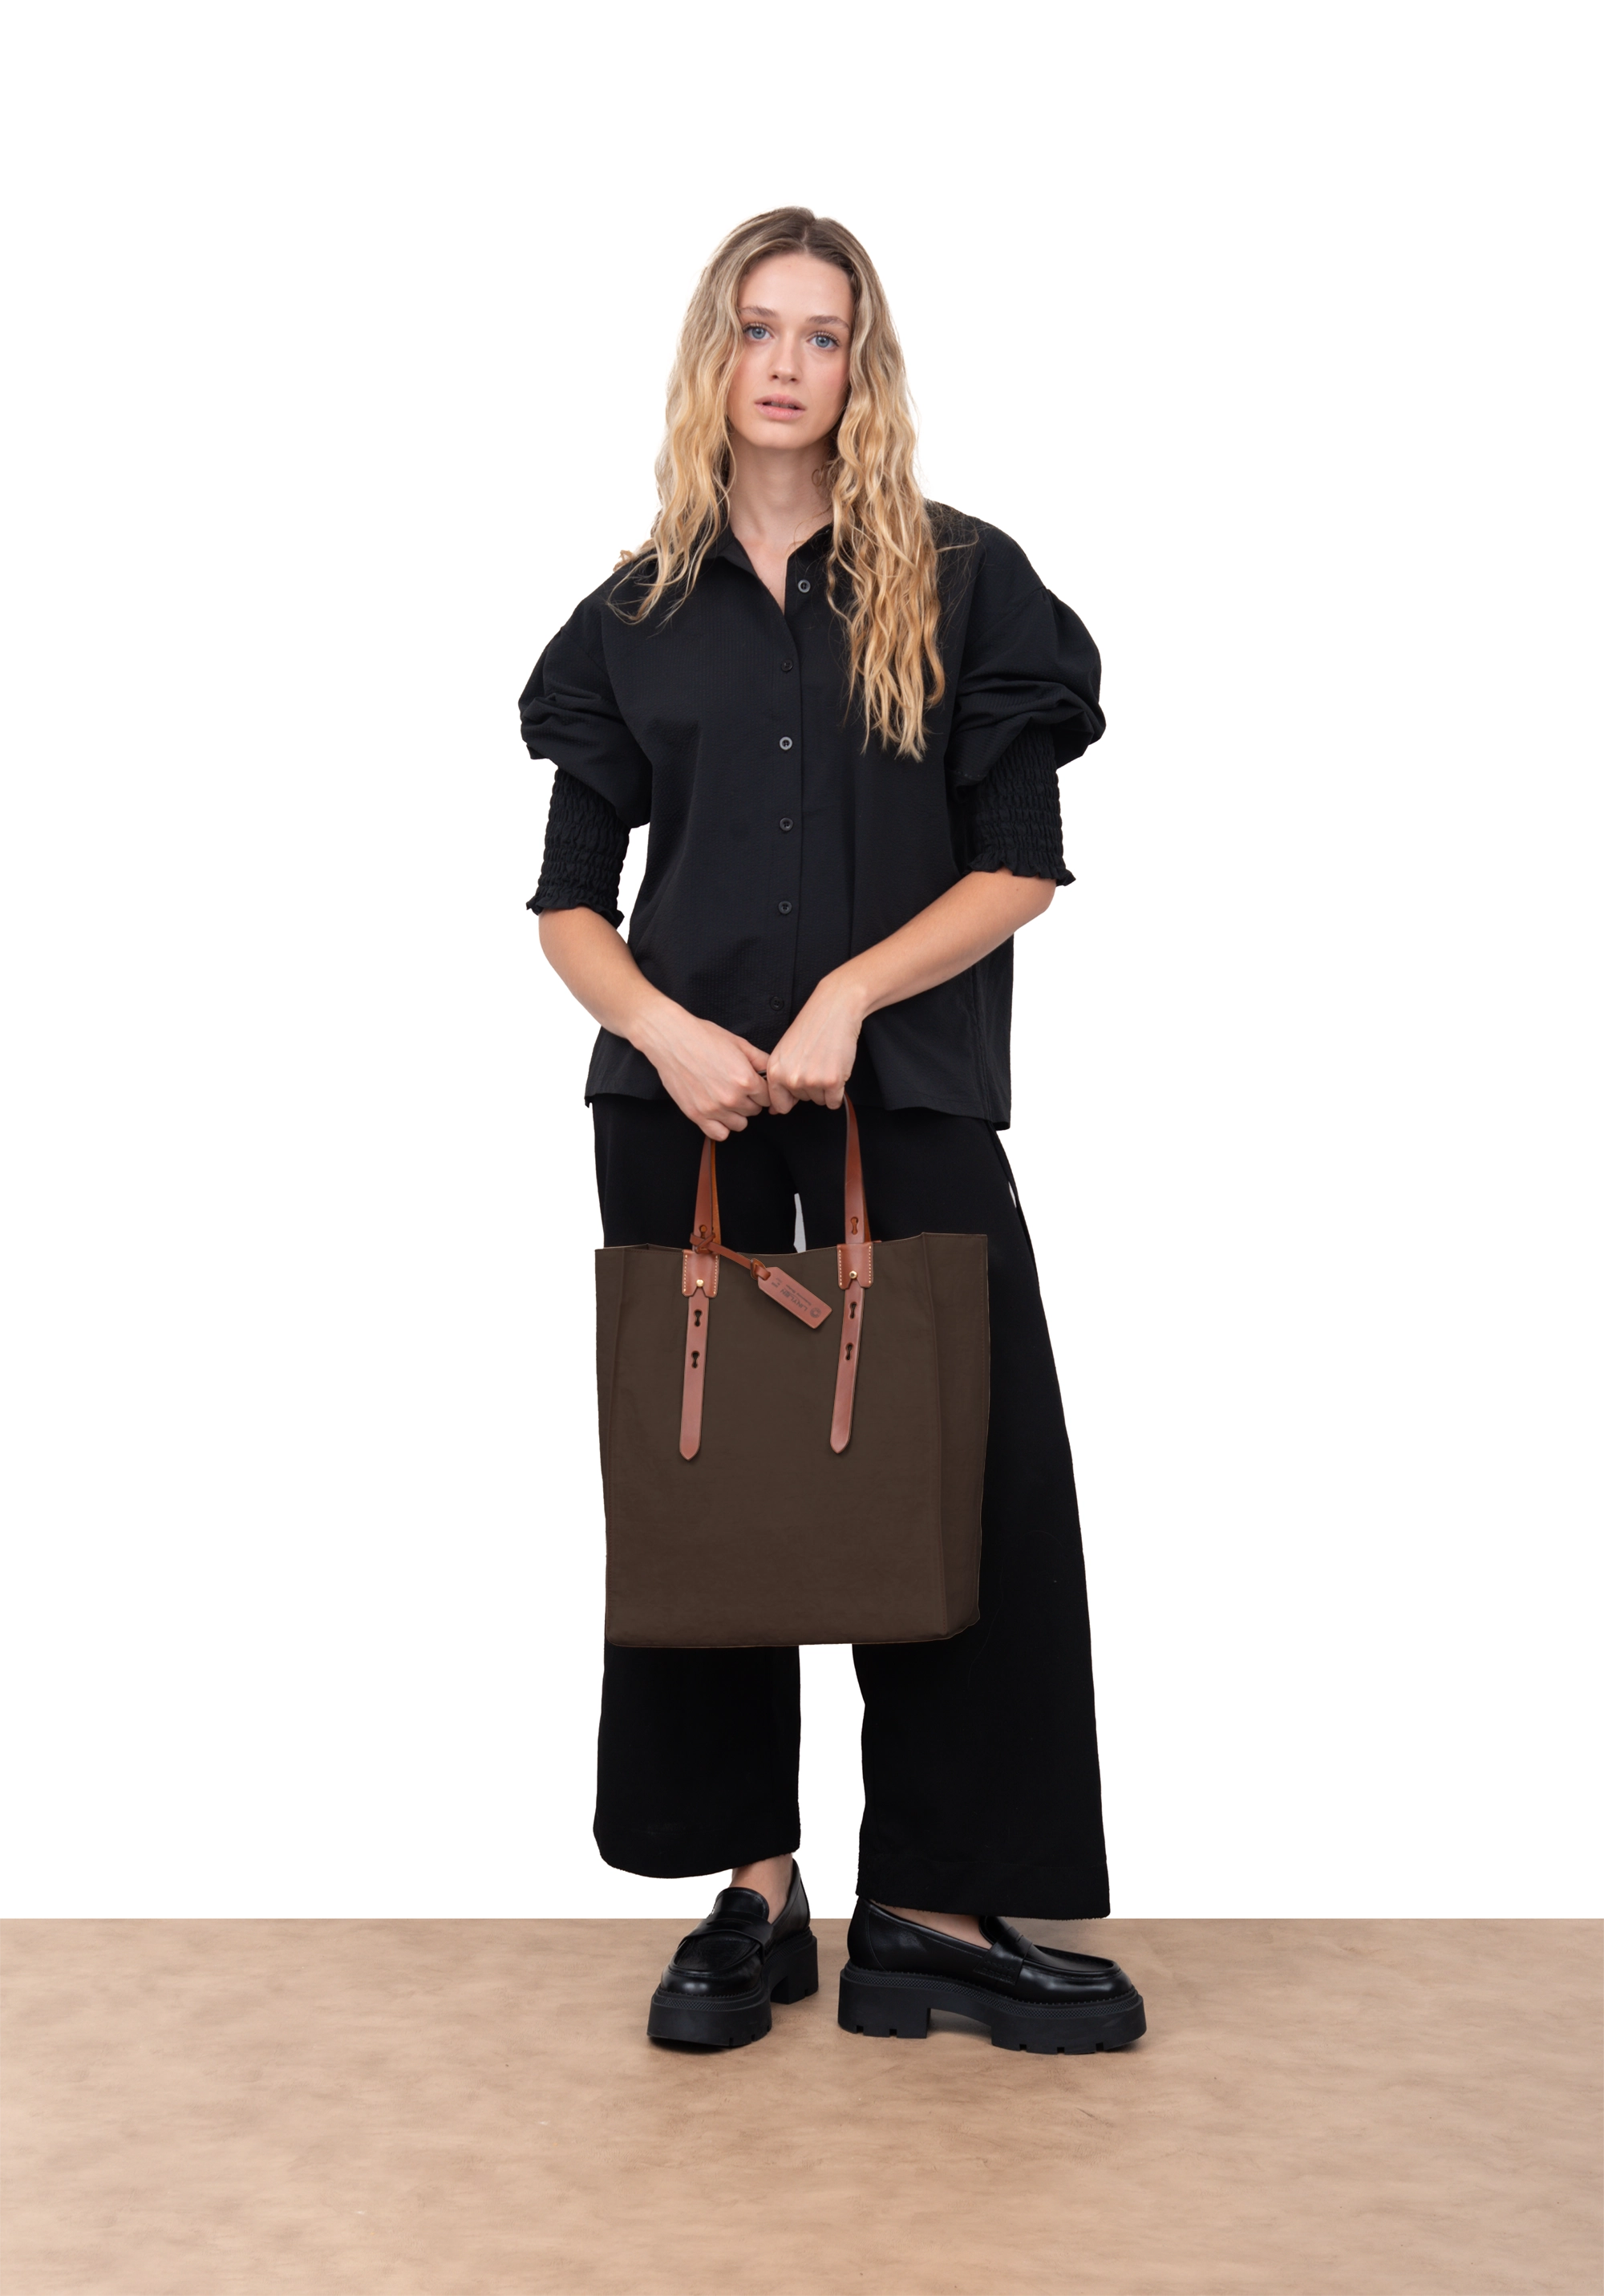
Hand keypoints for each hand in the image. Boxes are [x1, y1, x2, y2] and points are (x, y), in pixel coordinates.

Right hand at [636, 1003, 771, 1139]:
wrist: (672, 1039)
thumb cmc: (703, 1037)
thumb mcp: (739, 1043)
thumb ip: (760, 1060)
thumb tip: (771, 1072)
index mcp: (745, 1080)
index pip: (767, 1098)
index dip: (762, 1090)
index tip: (754, 1085)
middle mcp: (732, 1098)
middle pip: (755, 1111)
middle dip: (750, 1100)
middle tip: (737, 1087)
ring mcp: (714, 1109)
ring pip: (740, 1124)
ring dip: (737, 1114)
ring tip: (727, 1099)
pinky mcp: (697, 1115)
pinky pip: (719, 1134)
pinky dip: (721, 1126)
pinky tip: (718, 1113)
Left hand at [766, 971, 866, 1113]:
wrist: (834, 1010)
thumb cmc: (811, 1028)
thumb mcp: (784, 1052)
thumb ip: (779, 1079)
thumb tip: (775, 1110)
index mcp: (774, 1071)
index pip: (780, 1105)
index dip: (792, 1099)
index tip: (799, 1086)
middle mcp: (790, 1078)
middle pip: (803, 1101)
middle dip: (811, 1087)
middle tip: (815, 1062)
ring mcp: (811, 1081)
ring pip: (819, 1101)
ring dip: (825, 1088)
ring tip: (825, 1062)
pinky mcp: (832, 1081)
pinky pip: (834, 1102)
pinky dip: (838, 1091)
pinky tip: (835, 1070)